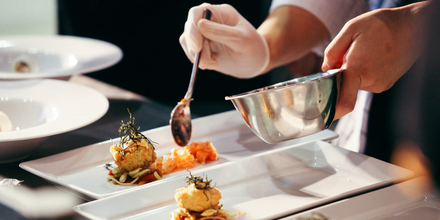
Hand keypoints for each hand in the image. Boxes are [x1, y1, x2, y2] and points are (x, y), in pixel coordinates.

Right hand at [179, 3, 268, 77]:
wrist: (256, 63)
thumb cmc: (253, 48)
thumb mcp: (242, 40)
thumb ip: (222, 32)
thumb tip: (200, 25)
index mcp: (220, 13)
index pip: (197, 13)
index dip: (193, 27)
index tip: (197, 46)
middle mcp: (209, 21)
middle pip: (189, 27)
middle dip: (194, 45)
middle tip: (204, 61)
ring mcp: (204, 35)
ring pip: (187, 41)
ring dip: (196, 55)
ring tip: (211, 62)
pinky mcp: (202, 48)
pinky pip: (191, 53)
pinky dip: (199, 61)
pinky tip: (213, 63)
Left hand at [322, 2, 426, 118]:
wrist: (411, 27)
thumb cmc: (379, 25)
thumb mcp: (350, 29)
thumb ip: (332, 52)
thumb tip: (326, 69)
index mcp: (357, 69)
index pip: (344, 102)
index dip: (333, 111)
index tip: (325, 111)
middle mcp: (370, 82)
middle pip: (345, 86)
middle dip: (342, 74)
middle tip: (350, 55)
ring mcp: (380, 85)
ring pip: (356, 84)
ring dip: (355, 72)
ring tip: (366, 53)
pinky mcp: (386, 84)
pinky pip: (367, 82)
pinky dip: (365, 72)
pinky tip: (374, 58)